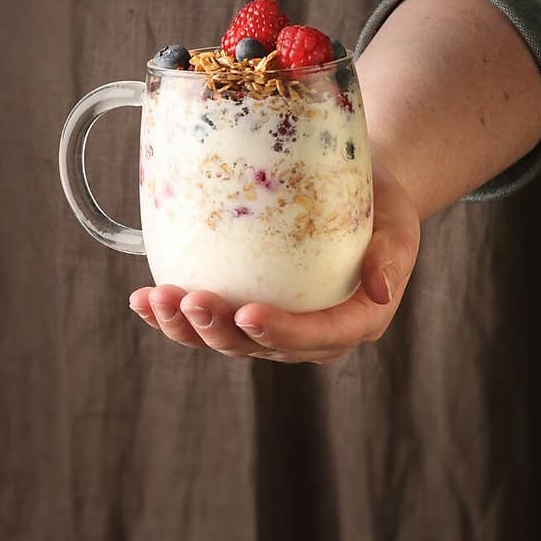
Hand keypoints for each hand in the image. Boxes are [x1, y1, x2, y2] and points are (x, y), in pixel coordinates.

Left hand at [128, 153, 419, 363]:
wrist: (360, 193)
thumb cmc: (383, 205)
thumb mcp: (398, 224)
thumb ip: (390, 255)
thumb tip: (380, 289)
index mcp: (354, 321)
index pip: (317, 337)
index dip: (281, 333)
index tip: (247, 313)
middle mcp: (310, 335)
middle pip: (259, 346)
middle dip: (219, 330)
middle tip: (191, 299)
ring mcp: (273, 326)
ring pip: (225, 340)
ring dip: (185, 327)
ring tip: (154, 299)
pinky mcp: (244, 311)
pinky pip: (206, 323)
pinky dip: (171, 316)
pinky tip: (142, 300)